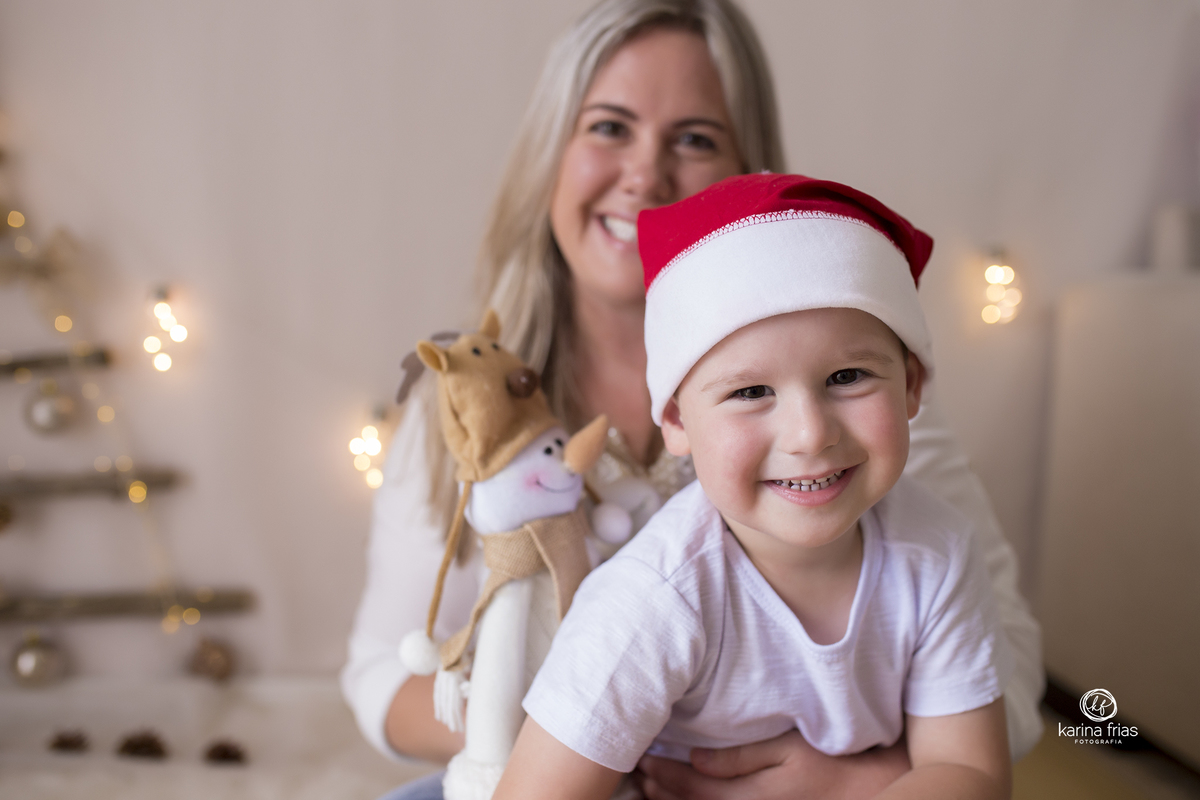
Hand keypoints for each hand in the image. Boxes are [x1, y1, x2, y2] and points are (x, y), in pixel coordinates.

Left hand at [634, 730, 909, 799]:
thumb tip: (696, 758)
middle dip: (662, 791)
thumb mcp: (790, 751)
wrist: (875, 794)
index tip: (643, 758)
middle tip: (640, 773)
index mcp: (752, 796)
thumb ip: (741, 757)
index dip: (665, 773)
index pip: (694, 788)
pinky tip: (687, 798)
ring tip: (650, 789)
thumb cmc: (835, 764)